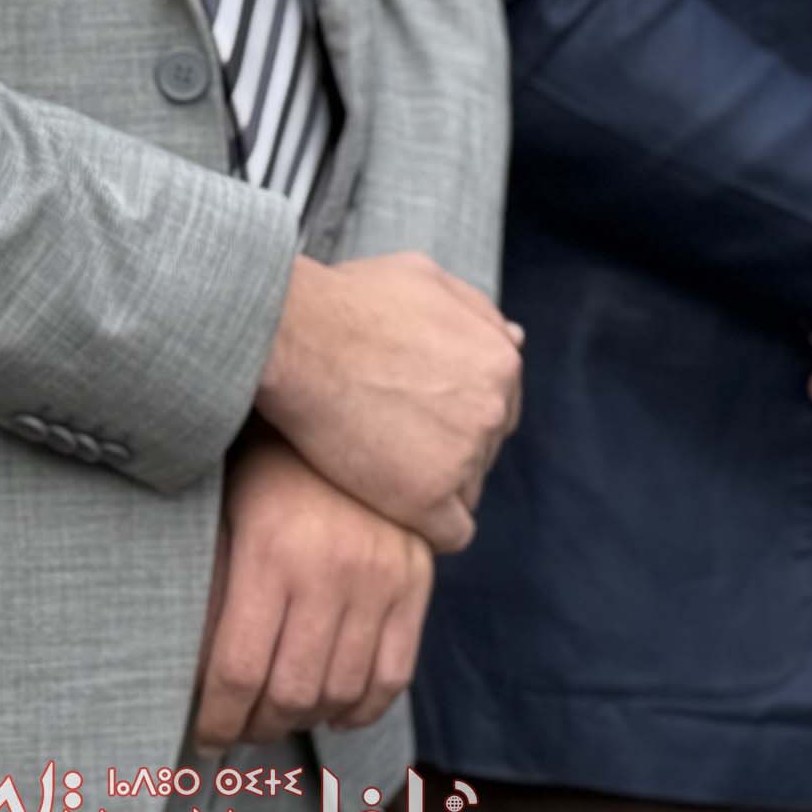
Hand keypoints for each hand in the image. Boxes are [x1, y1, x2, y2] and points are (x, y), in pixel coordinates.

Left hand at [192, 429, 435, 745]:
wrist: (350, 408)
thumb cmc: (268, 464)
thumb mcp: (224, 508)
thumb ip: (211, 584)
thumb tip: (182, 667)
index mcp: (271, 552)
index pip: (238, 670)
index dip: (218, 718)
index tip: (204, 733)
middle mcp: (331, 570)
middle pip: (290, 692)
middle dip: (257, 725)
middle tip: (240, 729)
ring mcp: (381, 578)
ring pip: (342, 691)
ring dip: (307, 720)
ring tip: (281, 716)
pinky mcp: (416, 582)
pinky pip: (394, 674)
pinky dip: (363, 707)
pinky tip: (335, 708)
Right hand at [253, 252, 521, 549]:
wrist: (294, 336)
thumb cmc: (349, 301)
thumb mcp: (426, 278)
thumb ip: (477, 310)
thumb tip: (516, 336)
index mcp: (501, 360)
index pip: (499, 407)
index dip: (455, 413)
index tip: (413, 413)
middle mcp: (493, 410)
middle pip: (485, 450)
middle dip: (447, 449)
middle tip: (391, 439)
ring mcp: (464, 457)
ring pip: (466, 490)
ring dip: (433, 485)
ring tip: (382, 468)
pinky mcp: (428, 499)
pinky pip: (451, 533)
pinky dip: (427, 525)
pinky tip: (394, 508)